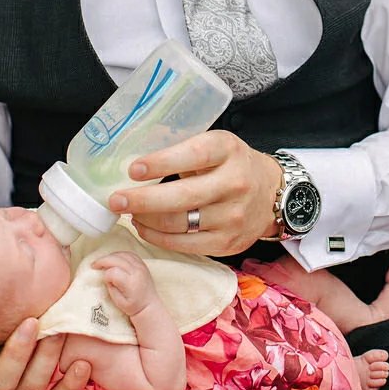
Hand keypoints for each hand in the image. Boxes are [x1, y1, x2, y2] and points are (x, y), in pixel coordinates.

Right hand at [94, 251, 156, 315]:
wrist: (149, 305)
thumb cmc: (133, 306)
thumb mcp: (119, 302)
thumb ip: (111, 288)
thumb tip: (105, 276)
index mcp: (131, 283)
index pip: (113, 272)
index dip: (105, 275)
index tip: (104, 280)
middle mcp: (137, 271)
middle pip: (117, 259)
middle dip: (103, 260)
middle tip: (94, 265)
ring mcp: (141, 266)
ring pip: (123, 254)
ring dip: (111, 256)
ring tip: (103, 262)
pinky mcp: (142, 264)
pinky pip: (129, 254)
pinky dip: (119, 255)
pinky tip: (113, 259)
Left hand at [110, 131, 282, 255]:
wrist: (273, 195)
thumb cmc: (233, 165)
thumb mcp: (216, 145)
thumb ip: (182, 148)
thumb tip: (133, 152)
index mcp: (228, 151)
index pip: (193, 156)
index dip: (161, 163)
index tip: (133, 169)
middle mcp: (235, 184)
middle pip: (181, 198)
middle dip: (142, 200)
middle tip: (115, 200)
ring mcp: (233, 217)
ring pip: (178, 224)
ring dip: (146, 220)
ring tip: (129, 213)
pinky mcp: (228, 242)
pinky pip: (184, 244)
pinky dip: (158, 237)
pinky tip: (145, 227)